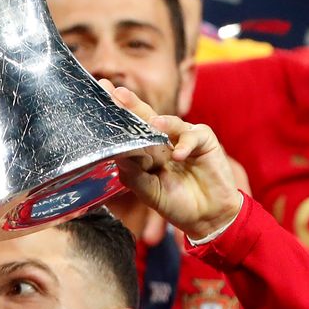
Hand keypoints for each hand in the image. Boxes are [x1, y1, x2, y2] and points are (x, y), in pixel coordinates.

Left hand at [106, 85, 242, 243]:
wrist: (208, 216)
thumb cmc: (177, 204)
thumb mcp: (151, 193)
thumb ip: (135, 176)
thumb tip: (118, 156)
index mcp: (146, 151)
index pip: (128, 130)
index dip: (115, 115)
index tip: (100, 96)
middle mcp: (162, 140)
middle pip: (144, 118)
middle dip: (131, 104)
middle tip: (117, 92)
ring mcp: (183, 137)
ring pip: (169, 122)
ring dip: (159, 122)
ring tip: (152, 123)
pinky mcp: (203, 140)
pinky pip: (192, 136)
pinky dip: (185, 145)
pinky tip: (179, 155)